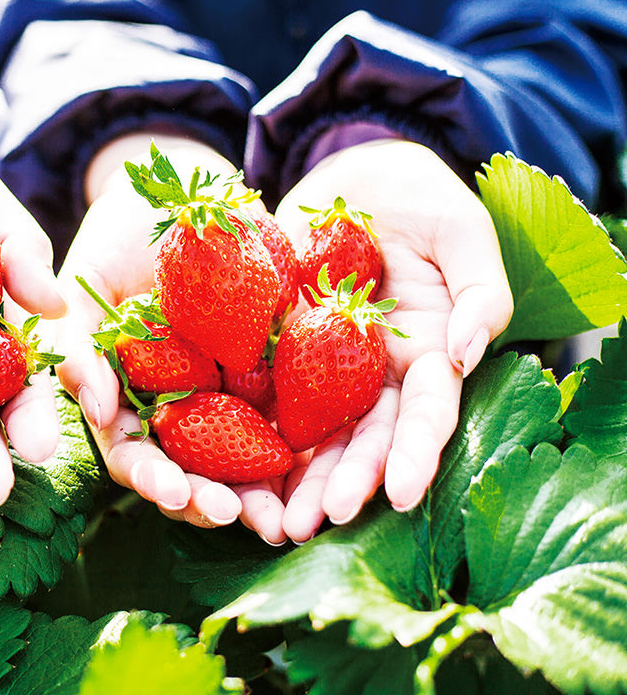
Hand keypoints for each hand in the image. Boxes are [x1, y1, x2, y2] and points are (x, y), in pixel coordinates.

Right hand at [51, 132, 288, 543]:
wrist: (184, 190)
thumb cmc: (117, 237)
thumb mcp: (82, 289)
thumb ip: (78, 349)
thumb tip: (98, 414)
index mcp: (125, 398)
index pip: (135, 454)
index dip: (154, 478)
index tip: (177, 493)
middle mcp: (176, 406)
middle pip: (192, 470)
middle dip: (212, 501)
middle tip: (238, 516)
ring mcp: (224, 391)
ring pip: (242, 458)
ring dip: (259, 492)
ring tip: (282, 518)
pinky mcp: (274, 369)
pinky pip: (293, 412)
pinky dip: (305, 443)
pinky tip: (322, 460)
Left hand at [273, 139, 512, 541]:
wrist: (350, 177)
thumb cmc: (420, 200)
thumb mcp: (463, 233)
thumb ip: (480, 292)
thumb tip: (467, 355)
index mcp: (424, 357)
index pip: (421, 417)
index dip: (411, 456)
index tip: (398, 494)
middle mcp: (371, 376)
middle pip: (358, 440)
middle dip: (339, 485)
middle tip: (311, 524)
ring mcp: (320, 367)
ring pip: (308, 432)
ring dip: (290, 479)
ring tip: (268, 521)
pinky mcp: (274, 349)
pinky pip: (258, 394)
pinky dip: (241, 431)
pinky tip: (221, 467)